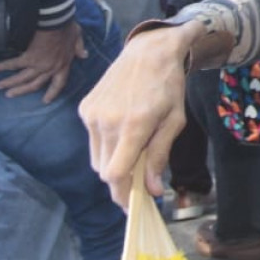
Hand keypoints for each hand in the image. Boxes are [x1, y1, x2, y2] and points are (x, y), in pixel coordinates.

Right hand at [0, 22, 83, 100]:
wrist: (56, 20)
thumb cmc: (67, 26)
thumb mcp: (77, 36)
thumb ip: (79, 47)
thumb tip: (85, 55)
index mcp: (64, 64)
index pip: (59, 83)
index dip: (53, 92)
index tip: (46, 100)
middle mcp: (51, 68)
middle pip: (35, 84)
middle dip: (22, 91)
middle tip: (10, 95)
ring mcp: (39, 64)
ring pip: (23, 78)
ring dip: (9, 83)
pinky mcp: (29, 57)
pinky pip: (14, 64)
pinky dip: (3, 66)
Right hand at [79, 24, 196, 206]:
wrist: (149, 51)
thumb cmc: (168, 86)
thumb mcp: (174, 121)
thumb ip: (160, 156)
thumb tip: (152, 190)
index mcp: (133, 125)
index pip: (115, 174)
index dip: (121, 195)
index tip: (131, 207)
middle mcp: (107, 121)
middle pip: (104, 170)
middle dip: (120, 181)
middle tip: (139, 181)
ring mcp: (92, 114)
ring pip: (96, 158)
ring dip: (112, 162)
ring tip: (134, 150)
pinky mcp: (85, 108)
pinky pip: (93, 139)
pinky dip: (106, 144)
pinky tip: (123, 129)